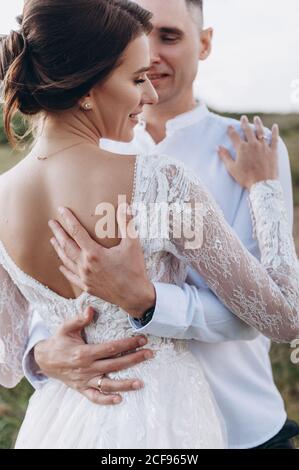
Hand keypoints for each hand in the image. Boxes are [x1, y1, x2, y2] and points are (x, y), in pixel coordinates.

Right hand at [34, 306, 153, 404]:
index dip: (128, 343)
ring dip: (125, 384)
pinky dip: (106, 400)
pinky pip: (94, 397)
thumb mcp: (66, 327)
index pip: (111, 348)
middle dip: (134, 359)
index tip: (142, 339)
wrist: (44, 360)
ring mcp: (84, 380)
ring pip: (108, 384)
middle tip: (150, 354)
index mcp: (84, 352)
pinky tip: (119, 400)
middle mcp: (86, 368)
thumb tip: (91, 309)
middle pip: (115, 365)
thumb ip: (79, 319)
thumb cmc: (58, 341)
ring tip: (141, 383)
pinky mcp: (81, 389)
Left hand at [48, 205, 155, 317]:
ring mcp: (85, 278)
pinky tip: (61, 265)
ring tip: (52, 240)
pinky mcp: (88, 287)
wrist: (135, 297)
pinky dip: (65, 270)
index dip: (68, 220)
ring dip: (58, 249)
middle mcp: (86, 265)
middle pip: (66, 246)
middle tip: (51, 223)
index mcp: (94, 253)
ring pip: (66, 261)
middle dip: (58, 233)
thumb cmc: (134, 270)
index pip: (76, 232)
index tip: (61, 210)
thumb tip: (125, 205)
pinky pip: (72, 277)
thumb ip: (126, 224)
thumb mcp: (133, 245)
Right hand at [218, 115, 278, 189]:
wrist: (262, 184)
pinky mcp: (272, 151)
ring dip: (258, 124)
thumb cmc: (245, 177)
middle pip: (248, 130)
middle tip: (243, 118)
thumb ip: (224, 156)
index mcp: (241, 148)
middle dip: (244, 123)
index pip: (234, 136)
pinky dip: (274, 132)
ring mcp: (263, 147)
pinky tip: (274, 126)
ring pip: (260, 132)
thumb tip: (217, 147)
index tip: (229, 126)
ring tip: (256, 118)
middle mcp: (252, 144)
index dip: (231, 130)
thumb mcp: (232, 168)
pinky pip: (274, 139)